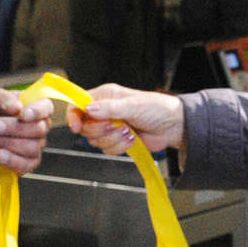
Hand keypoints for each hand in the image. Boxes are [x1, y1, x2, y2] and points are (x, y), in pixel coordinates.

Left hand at [0, 88, 53, 173]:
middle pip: (38, 129)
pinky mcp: (27, 163)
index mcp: (34, 106)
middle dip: (15, 128)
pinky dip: (12, 160)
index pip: (46, 107)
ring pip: (32, 148)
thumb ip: (2, 98)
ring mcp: (35, 146)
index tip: (22, 115)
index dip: (37, 112)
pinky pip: (26, 165)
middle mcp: (39, 126)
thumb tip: (16, 106)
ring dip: (8, 143)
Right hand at [66, 83, 185, 154]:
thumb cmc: (157, 108)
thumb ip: (109, 108)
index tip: (76, 126)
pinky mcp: (117, 141)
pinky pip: (107, 150)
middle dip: (99, 130)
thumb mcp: (132, 105)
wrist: (173, 126)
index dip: (74, 116)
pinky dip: (120, 147)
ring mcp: (110, 127)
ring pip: (96, 141)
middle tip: (115, 125)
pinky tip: (132, 139)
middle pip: (84, 127)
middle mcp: (104, 111)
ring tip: (129, 131)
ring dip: (113, 139)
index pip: (78, 105)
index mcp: (104, 97)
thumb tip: (88, 108)